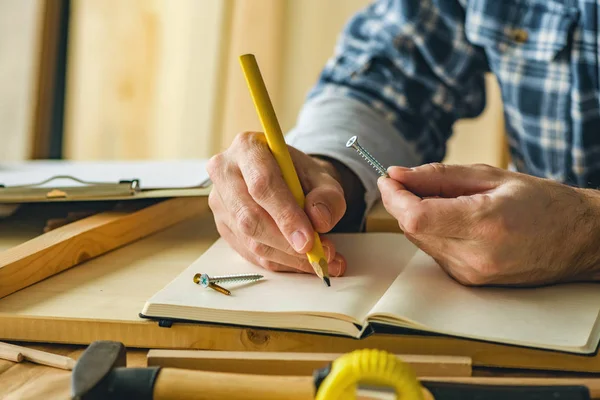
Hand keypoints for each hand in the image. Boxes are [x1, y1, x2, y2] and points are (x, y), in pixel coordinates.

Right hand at [207, 132, 346, 275]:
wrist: (287, 178)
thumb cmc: (301, 175)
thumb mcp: (323, 177)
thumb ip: (328, 196)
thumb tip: (319, 220)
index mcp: (248, 148)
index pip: (262, 185)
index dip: (286, 215)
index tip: (308, 240)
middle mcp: (225, 172)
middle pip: (249, 217)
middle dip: (285, 242)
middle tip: (317, 254)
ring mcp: (220, 202)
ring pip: (250, 240)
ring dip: (287, 257)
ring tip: (321, 260)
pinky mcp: (223, 226)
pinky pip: (250, 253)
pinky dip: (280, 262)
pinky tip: (304, 262)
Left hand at [377, 163, 599, 285]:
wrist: (577, 240)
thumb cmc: (541, 202)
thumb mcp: (491, 176)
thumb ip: (438, 175)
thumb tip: (396, 174)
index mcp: (484, 224)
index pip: (416, 216)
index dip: (394, 196)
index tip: (388, 178)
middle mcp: (474, 256)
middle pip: (412, 229)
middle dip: (403, 203)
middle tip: (412, 181)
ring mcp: (470, 274)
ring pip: (420, 240)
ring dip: (418, 217)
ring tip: (446, 200)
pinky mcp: (468, 281)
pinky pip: (434, 252)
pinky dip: (433, 232)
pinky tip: (455, 221)